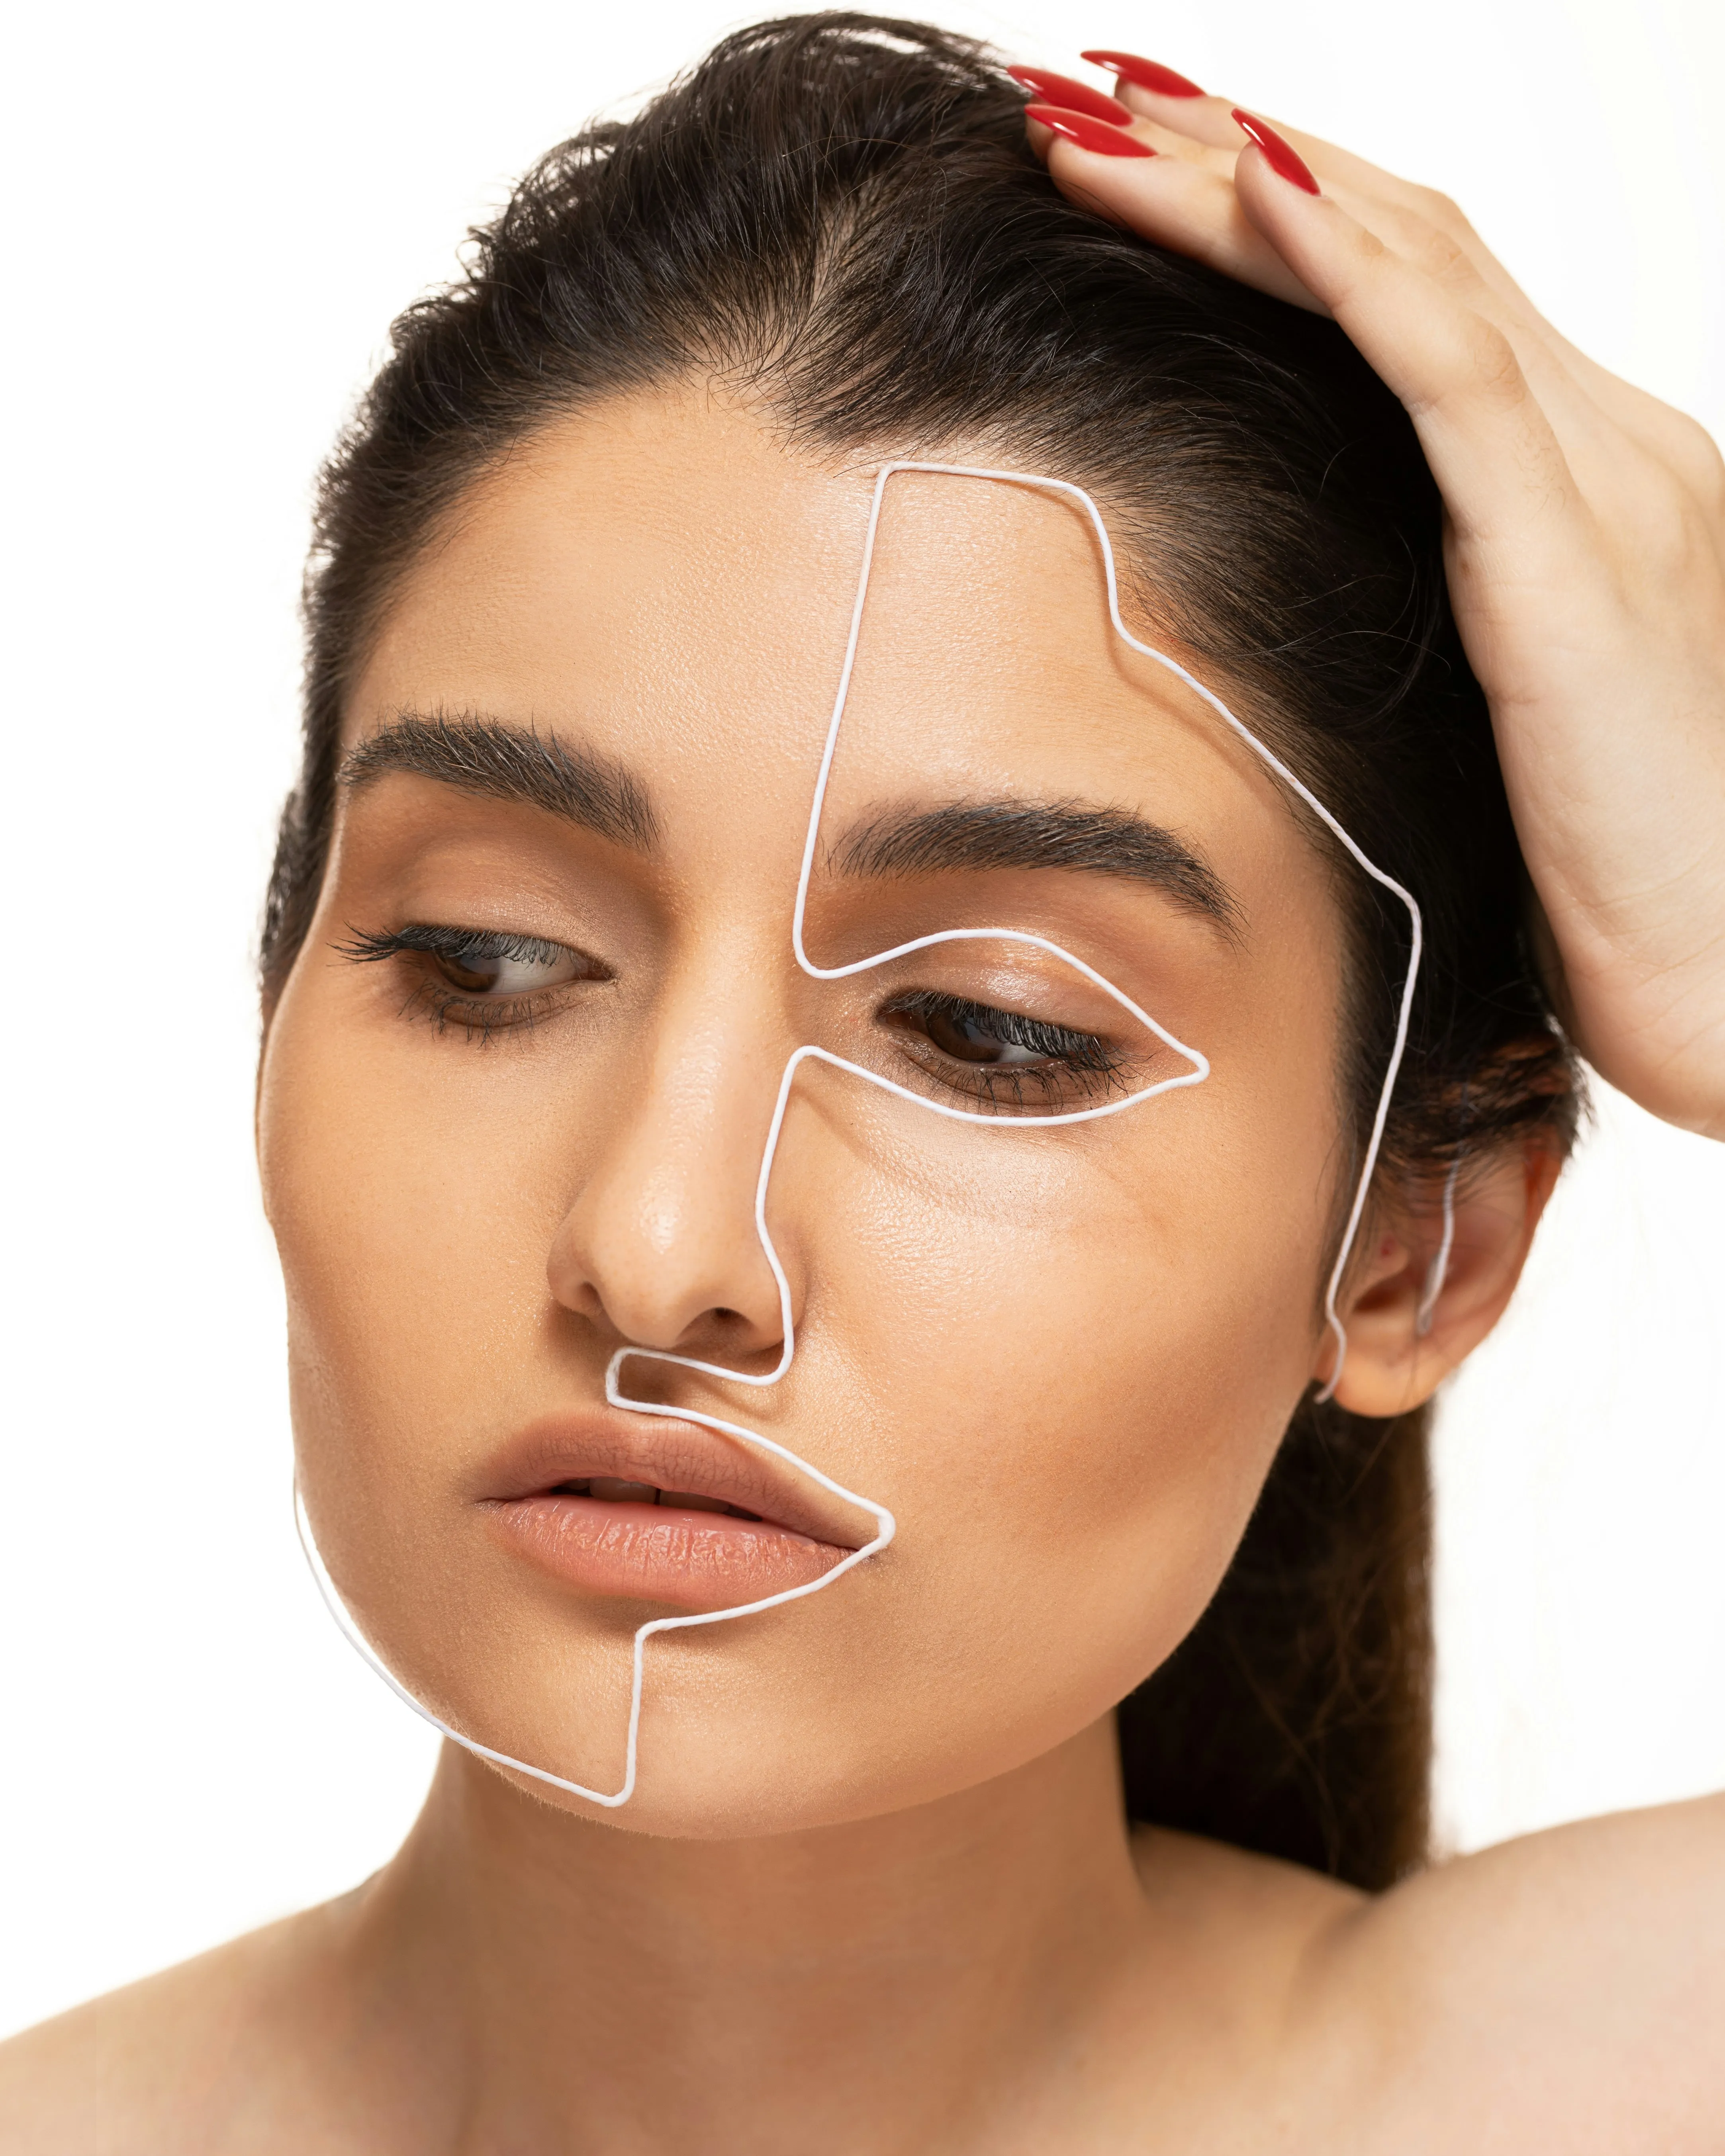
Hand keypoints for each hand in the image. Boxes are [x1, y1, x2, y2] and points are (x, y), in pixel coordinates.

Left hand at [1024, 62, 1724, 1137]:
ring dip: (1246, 184)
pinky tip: (1256, 196)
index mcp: (1575, 484)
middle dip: (1237, 155)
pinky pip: (1457, 380)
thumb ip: (1433, 622)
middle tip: (1085, 92)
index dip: (1275, 205)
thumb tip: (1301, 597)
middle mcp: (1600, 449)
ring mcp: (1601, 492)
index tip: (1139, 155)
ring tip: (1097, 122)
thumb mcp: (1505, 716)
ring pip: (1415, 273)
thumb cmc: (1618, 878)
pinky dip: (1357, 276)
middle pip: (1404, 242)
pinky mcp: (1576, 571)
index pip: (1412, 290)